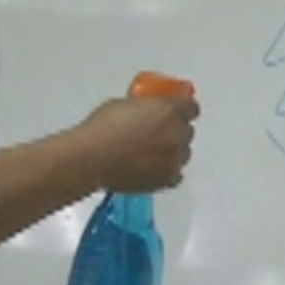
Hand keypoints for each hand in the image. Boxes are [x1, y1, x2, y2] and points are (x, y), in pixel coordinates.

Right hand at [74, 91, 199, 193]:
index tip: (176, 111)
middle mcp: (177, 135)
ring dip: (173, 151)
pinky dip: (168, 171)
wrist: (92, 159)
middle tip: (157, 133)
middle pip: (187, 131)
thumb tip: (145, 112)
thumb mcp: (124, 105)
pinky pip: (175, 174)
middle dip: (176, 131)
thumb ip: (144, 108)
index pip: (191, 108)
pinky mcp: (166, 180)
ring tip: (152, 154)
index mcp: (169, 111)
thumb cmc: (103, 127)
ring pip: (183, 153)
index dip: (184, 109)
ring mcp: (174, 159)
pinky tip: (153, 169)